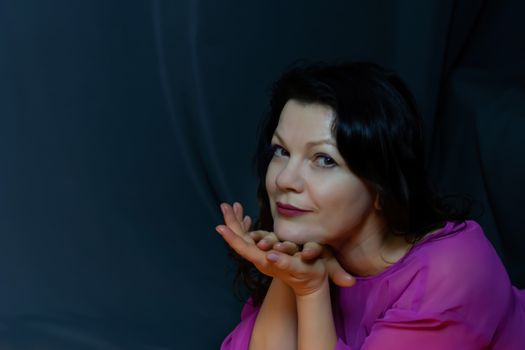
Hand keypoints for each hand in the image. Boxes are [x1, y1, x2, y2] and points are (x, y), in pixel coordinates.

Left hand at [216, 202, 354, 294]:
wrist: (311, 284)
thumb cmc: (308, 275)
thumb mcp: (300, 268)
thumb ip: (285, 262)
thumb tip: (270, 255)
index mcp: (265, 261)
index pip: (244, 248)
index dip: (231, 237)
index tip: (219, 227)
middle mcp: (260, 257)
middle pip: (241, 239)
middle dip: (232, 222)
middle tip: (224, 205)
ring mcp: (263, 254)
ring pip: (245, 237)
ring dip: (239, 221)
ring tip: (233, 206)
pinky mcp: (268, 251)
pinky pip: (253, 237)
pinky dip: (248, 227)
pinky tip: (247, 219)